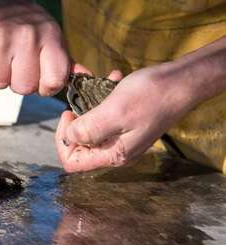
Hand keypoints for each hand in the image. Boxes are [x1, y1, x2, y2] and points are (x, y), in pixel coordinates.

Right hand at [0, 0, 69, 95]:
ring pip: (0, 83)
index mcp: (49, 35)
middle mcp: (27, 35)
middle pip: (24, 88)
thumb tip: (86, 77)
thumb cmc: (21, 23)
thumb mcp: (48, 35)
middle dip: (17, 80)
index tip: (38, 77)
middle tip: (13, 61)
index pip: (55, 80)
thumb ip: (64, 60)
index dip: (45, 86)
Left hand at [55, 64, 195, 172]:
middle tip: (79, 101)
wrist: (181, 82)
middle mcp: (117, 151)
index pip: (72, 163)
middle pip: (80, 146)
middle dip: (75, 121)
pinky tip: (111, 81)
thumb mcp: (114, 112)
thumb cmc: (150, 96)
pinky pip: (105, 116)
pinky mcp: (127, 123)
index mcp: (113, 154)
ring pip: (91, 128)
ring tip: (97, 86)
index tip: (69, 114)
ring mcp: (122, 137)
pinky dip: (102, 99)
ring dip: (89, 106)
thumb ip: (88, 129)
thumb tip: (68, 136)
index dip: (63, 139)